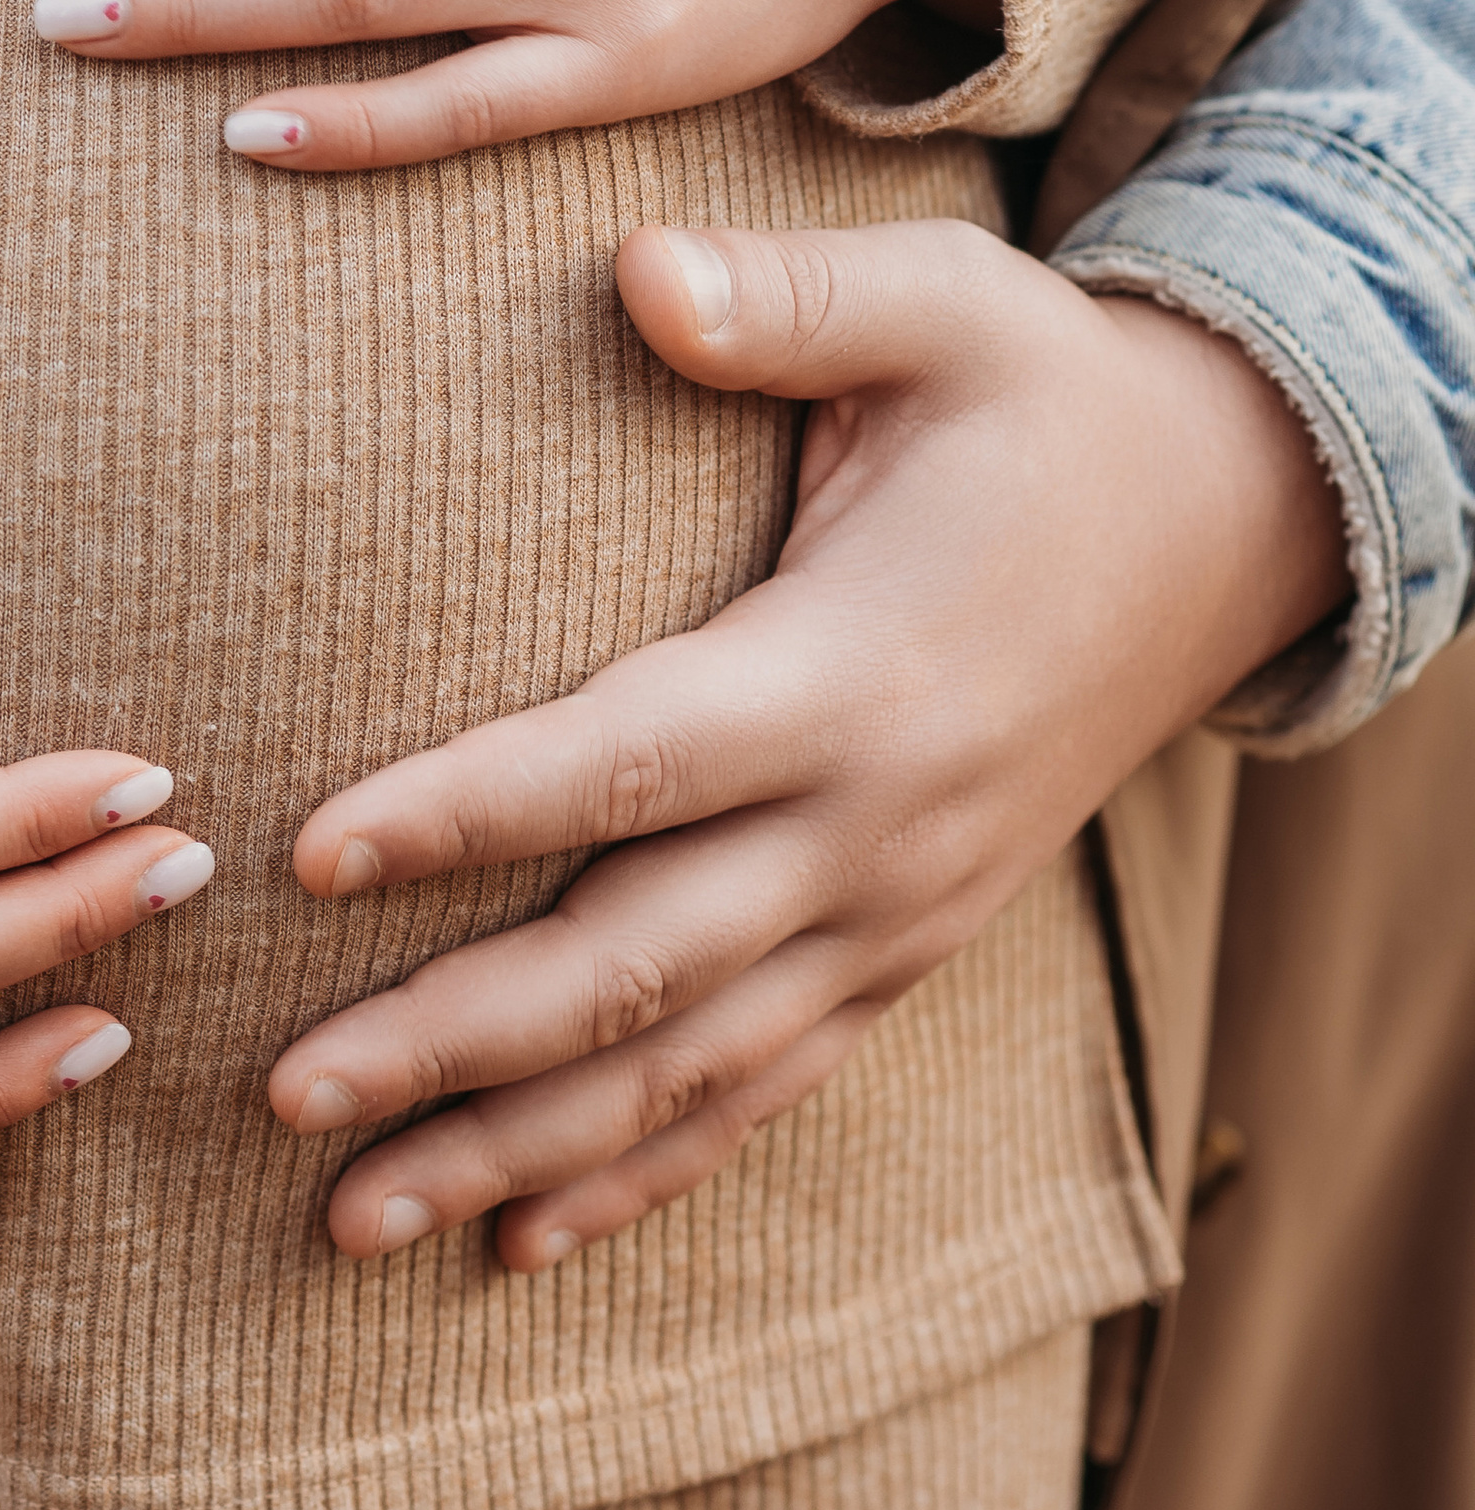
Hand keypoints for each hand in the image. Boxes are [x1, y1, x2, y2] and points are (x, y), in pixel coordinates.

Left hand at [263, 219, 1347, 1265]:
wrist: (1226, 525)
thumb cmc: (1046, 395)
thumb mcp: (945, 304)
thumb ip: (784, 295)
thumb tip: (633, 265)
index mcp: (848, 673)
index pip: (625, 763)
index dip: (465, 813)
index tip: (307, 854)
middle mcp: (871, 828)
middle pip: (635, 966)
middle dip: (453, 1043)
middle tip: (283, 1087)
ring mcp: (894, 914)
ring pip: (685, 1070)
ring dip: (517, 1153)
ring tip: (353, 1221)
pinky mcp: (906, 953)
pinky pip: (767, 1093)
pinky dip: (645, 1178)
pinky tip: (521, 1244)